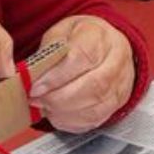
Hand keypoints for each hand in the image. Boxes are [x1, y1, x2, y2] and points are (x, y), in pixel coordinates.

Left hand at [30, 15, 134, 133]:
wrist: (106, 45)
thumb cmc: (81, 38)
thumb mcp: (60, 33)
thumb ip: (48, 52)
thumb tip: (32, 75)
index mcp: (100, 36)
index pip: (81, 58)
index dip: (56, 76)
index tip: (36, 87)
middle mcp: (116, 59)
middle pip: (92, 85)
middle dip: (58, 98)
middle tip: (37, 100)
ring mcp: (120, 83)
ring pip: (95, 106)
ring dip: (64, 111)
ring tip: (45, 106)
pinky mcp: (117, 102)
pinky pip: (95, 119)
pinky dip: (72, 121)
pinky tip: (58, 114)